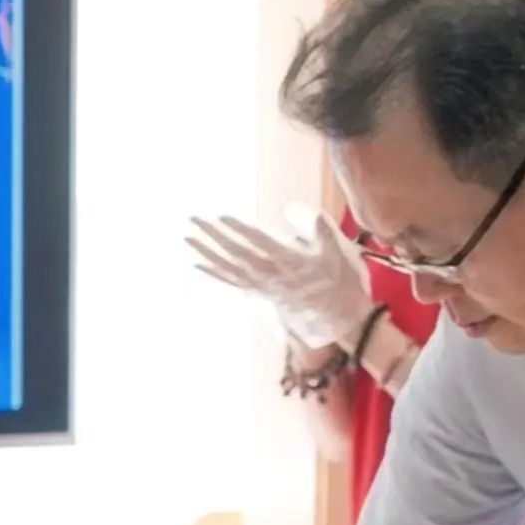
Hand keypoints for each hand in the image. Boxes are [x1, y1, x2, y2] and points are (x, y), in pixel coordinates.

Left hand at [186, 209, 373, 349]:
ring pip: (230, 269)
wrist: (336, 315)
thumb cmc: (337, 280)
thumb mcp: (335, 251)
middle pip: (237, 253)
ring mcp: (263, 286)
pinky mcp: (260, 293)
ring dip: (207, 253)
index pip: (259, 243)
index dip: (240, 230)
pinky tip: (198, 264)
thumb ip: (319, 228)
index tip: (221, 216)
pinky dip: (215, 274)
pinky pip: (233, 283)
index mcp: (290, 262)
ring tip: (188, 238)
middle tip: (194, 220)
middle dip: (214, 236)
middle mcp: (272, 275)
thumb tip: (295, 210)